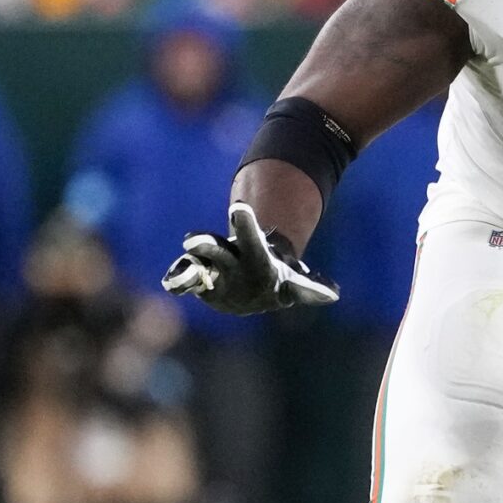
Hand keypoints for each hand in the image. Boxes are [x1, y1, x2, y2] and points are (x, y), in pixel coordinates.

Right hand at [162, 202, 340, 314]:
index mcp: (254, 254)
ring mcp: (211, 269)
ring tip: (175, 277)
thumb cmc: (274, 276)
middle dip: (206, 243)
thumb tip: (334, 296)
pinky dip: (177, 282)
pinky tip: (169, 283)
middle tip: (193, 237)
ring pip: (196, 264)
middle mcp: (230, 258)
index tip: (240, 207)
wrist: (250, 280)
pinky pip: (183, 282)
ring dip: (188, 270)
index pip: (251, 238)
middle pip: (216, 247)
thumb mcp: (297, 285)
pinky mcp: (198, 284)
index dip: (246, 224)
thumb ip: (312, 289)